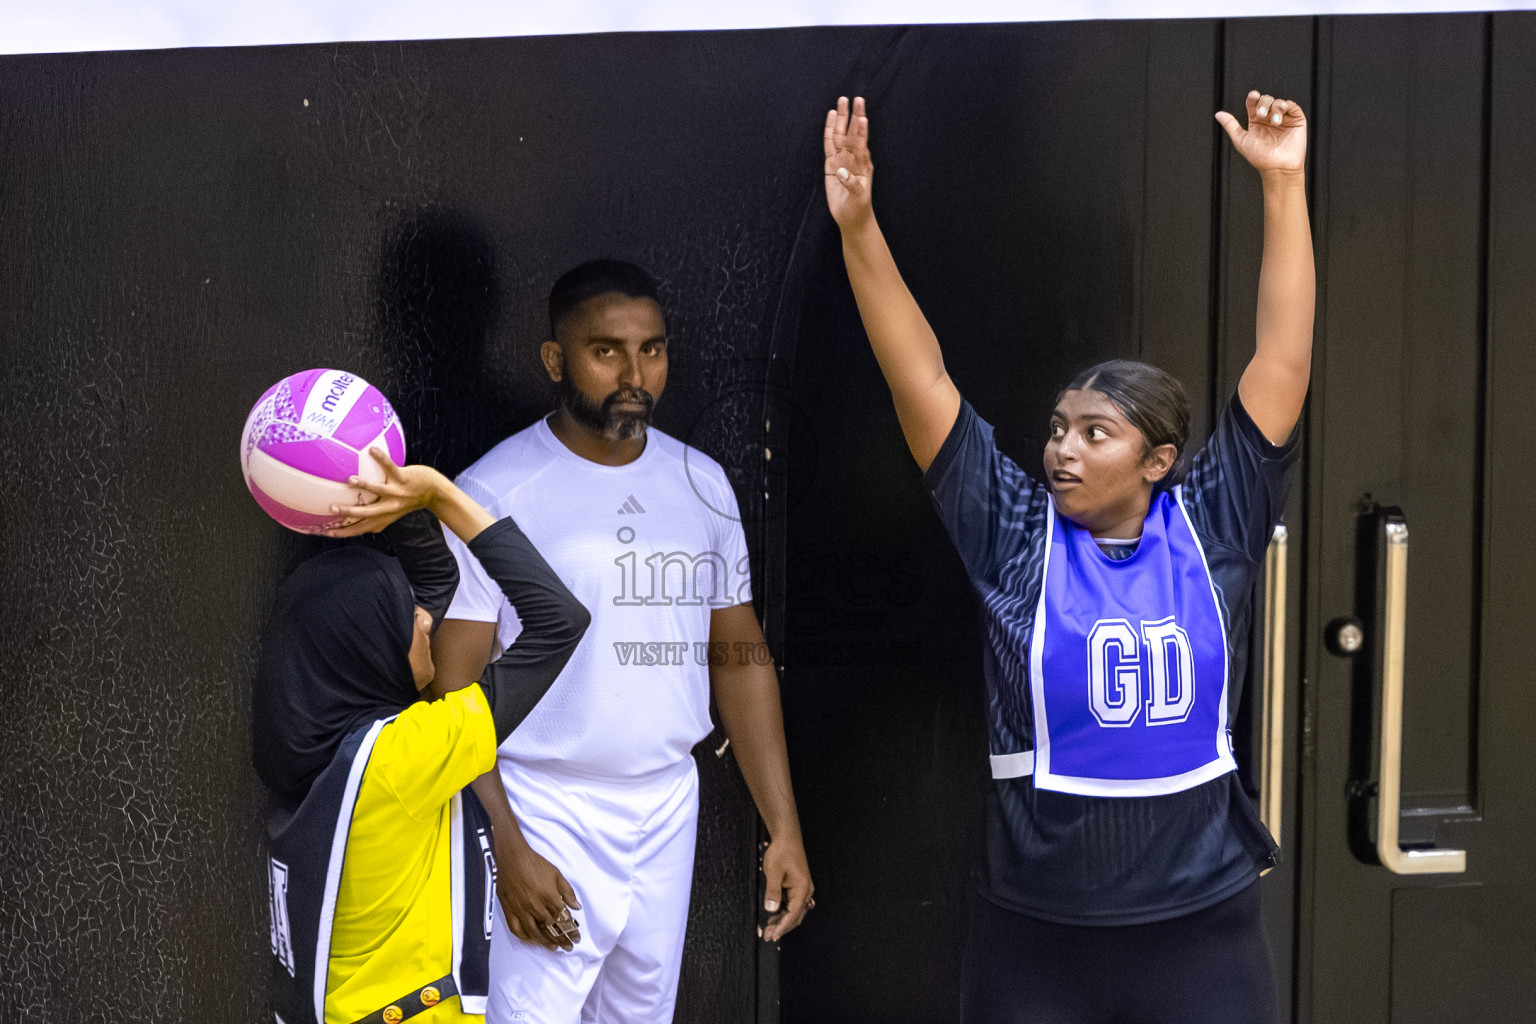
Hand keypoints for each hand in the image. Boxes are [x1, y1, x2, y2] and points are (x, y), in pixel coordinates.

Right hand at [316, 448, 445, 537]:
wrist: (435, 493)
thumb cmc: (410, 501)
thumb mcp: (393, 513)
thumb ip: (379, 519)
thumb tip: (362, 527)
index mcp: (384, 517)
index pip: (360, 529)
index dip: (343, 533)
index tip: (325, 533)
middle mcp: (389, 507)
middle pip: (366, 514)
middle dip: (349, 512)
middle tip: (331, 507)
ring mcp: (397, 493)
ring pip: (377, 491)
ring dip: (364, 486)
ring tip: (350, 481)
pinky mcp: (403, 479)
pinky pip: (390, 467)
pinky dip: (381, 458)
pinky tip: (372, 450)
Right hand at [494, 834, 582, 951]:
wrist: (512, 857)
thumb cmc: (535, 863)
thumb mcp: (556, 874)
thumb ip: (567, 891)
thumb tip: (576, 907)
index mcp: (549, 897)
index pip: (562, 919)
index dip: (571, 930)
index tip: (576, 937)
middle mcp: (536, 906)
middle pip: (551, 928)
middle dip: (562, 939)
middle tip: (569, 947)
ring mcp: (521, 910)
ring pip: (534, 933)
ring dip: (546, 942)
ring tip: (554, 948)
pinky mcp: (509, 910)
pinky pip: (517, 929)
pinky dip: (525, 938)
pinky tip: (532, 941)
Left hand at [761, 833, 812, 942]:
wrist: (787, 837)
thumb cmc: (782, 852)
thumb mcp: (774, 872)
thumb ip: (773, 892)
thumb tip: (771, 909)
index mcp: (802, 889)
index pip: (793, 914)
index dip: (782, 927)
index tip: (772, 936)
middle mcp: (805, 891)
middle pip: (795, 916)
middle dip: (782, 927)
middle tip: (768, 936)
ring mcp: (802, 889)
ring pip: (794, 911)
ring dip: (782, 921)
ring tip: (768, 928)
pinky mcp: (797, 886)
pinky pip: (792, 904)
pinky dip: (783, 912)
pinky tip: (773, 916)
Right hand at [824, 95, 872, 229]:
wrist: (851, 217)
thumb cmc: (859, 207)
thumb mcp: (858, 198)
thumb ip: (851, 184)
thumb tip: (841, 172)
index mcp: (863, 164)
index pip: (862, 143)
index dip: (861, 130)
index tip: (862, 116)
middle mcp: (853, 158)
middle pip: (851, 133)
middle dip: (852, 116)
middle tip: (854, 99)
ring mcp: (842, 159)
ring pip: (840, 135)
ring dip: (841, 119)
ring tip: (841, 101)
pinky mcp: (831, 165)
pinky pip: (829, 145)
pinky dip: (829, 132)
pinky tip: (831, 118)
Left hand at [1216, 90, 1306, 178]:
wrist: (1277, 167)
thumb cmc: (1259, 157)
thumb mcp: (1241, 140)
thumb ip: (1231, 125)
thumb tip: (1218, 114)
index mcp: (1256, 121)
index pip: (1254, 103)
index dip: (1253, 97)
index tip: (1253, 96)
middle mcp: (1269, 117)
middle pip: (1266, 100)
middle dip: (1264, 103)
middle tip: (1262, 115)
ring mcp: (1283, 118)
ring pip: (1278, 102)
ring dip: (1275, 108)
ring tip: (1275, 122)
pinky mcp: (1296, 120)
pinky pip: (1292, 106)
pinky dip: (1287, 106)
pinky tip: (1282, 117)